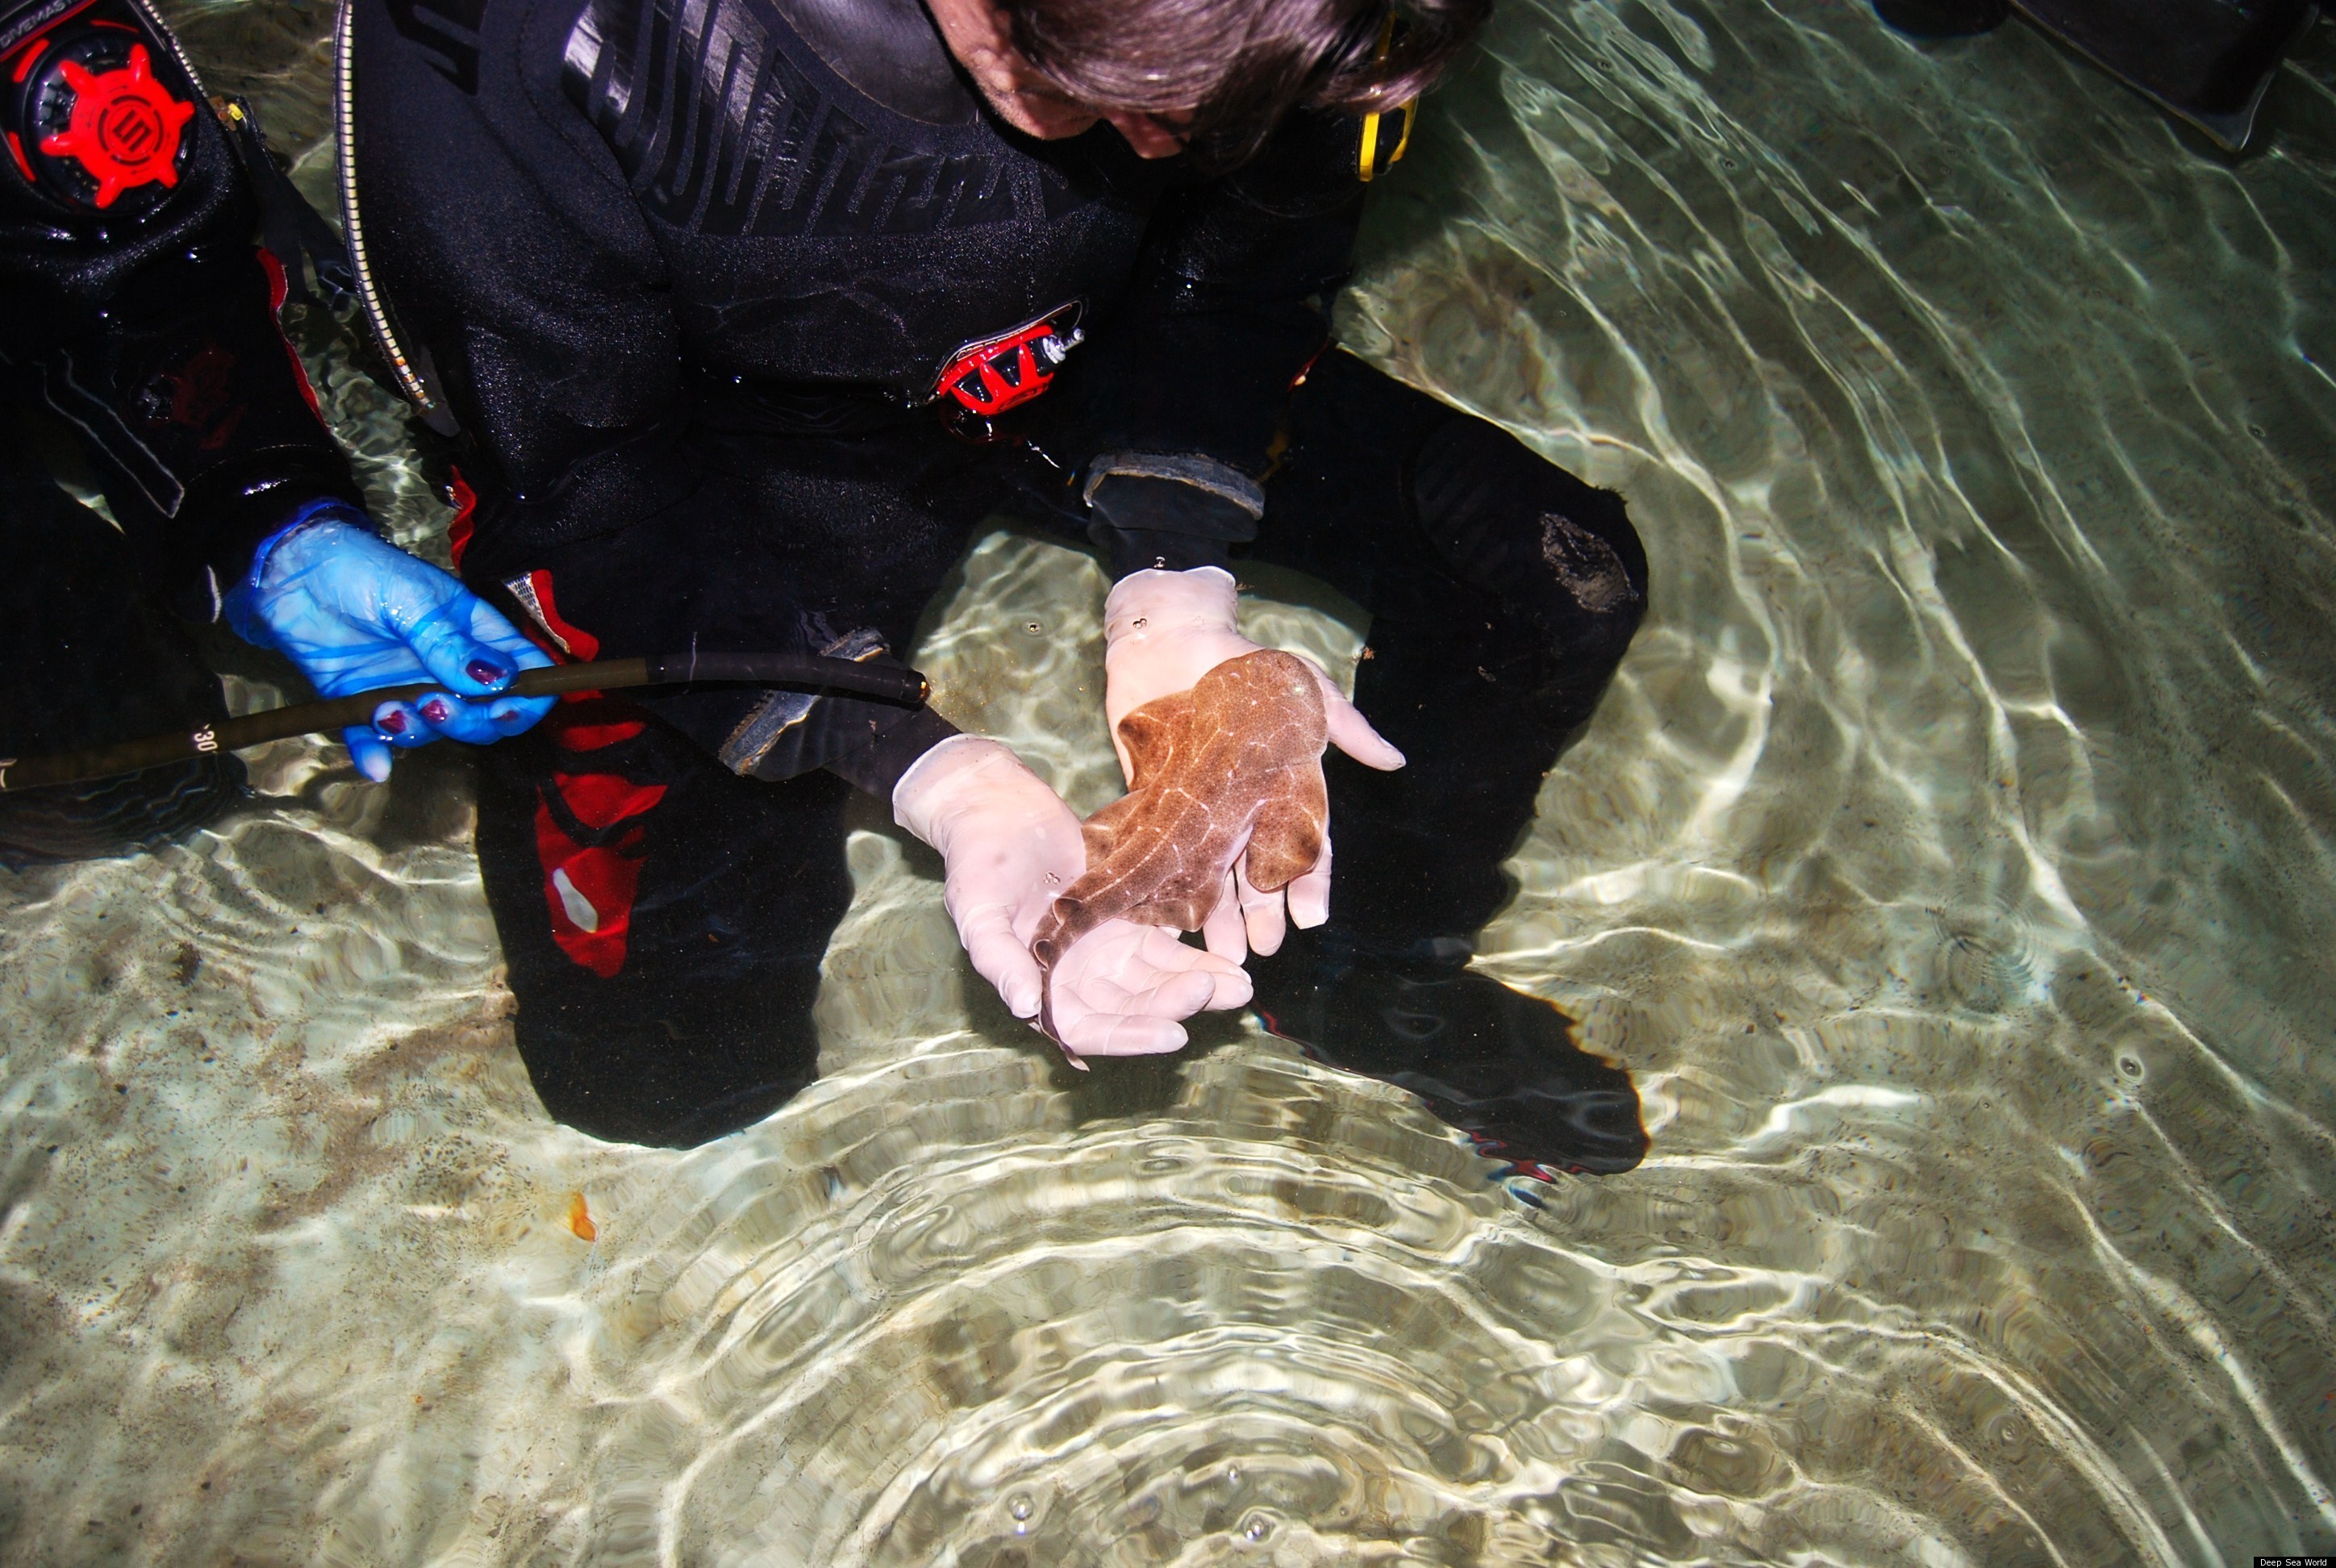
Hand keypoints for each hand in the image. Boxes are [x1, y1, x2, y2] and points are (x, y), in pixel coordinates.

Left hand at [225, 511, 553, 780]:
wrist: (290, 571)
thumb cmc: (359, 568)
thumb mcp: (411, 599)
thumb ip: (450, 644)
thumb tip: (501, 680)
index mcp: (473, 634)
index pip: (523, 671)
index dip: (527, 697)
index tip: (506, 707)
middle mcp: (447, 668)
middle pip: (484, 714)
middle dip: (468, 720)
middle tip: (436, 706)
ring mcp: (405, 687)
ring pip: (433, 731)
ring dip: (418, 731)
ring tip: (388, 710)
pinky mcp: (363, 702)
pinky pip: (375, 739)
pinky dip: (376, 754)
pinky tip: (374, 764)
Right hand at [892, 735, 1250, 1056]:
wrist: (996, 810)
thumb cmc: (977, 862)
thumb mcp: (977, 911)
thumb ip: (999, 959)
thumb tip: (1025, 1007)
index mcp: (1041, 989)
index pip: (1091, 1029)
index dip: (1131, 1036)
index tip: (1174, 1033)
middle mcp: (1078, 981)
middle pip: (1136, 1007)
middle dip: (1178, 1005)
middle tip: (1222, 993)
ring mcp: (1107, 952)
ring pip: (1159, 981)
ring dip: (1198, 986)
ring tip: (1239, 986)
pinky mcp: (1129, 920)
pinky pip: (1169, 946)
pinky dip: (1198, 955)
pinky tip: (1232, 958)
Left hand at [1102, 566, 1403, 960]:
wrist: (1171, 640)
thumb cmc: (1246, 663)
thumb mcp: (1303, 687)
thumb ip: (1343, 726)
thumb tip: (1393, 759)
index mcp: (1284, 789)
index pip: (1304, 845)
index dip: (1310, 883)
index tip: (1311, 918)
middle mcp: (1245, 809)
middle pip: (1257, 873)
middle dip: (1262, 912)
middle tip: (1261, 949)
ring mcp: (1200, 811)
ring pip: (1213, 876)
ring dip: (1218, 915)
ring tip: (1220, 951)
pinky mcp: (1156, 806)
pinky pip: (1163, 857)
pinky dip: (1164, 889)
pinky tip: (1167, 922)